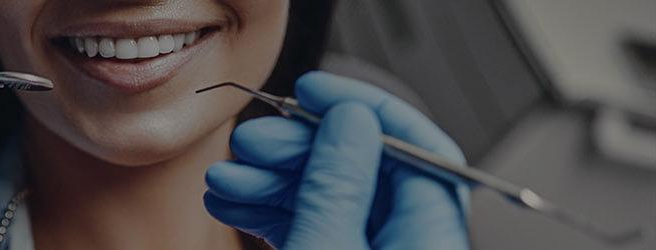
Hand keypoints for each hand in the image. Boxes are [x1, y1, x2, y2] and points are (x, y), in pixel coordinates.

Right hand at [203, 71, 470, 248]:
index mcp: (429, 238)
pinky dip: (271, 212)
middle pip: (363, 171)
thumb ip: (338, 188)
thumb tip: (349, 123)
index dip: (364, 110)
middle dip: (298, 149)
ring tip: (226, 177)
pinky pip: (311, 228)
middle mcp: (406, 245)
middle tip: (253, 141)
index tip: (316, 91)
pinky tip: (234, 202)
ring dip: (271, 181)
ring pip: (327, 200)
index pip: (418, 150)